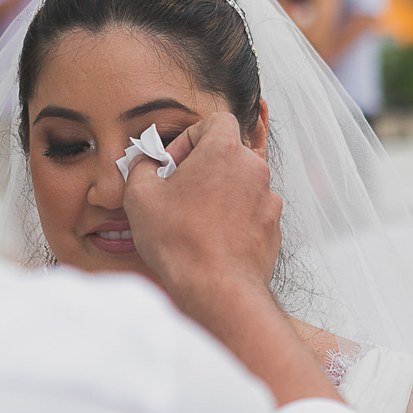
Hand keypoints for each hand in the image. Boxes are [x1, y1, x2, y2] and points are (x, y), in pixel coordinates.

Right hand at [123, 113, 282, 325]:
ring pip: (240, 184)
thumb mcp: (140, 196)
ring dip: (218, 195)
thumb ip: (141, 167)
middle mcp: (254, 170)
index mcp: (225, 151)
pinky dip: (232, 219)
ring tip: (193, 221)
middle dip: (202, 168)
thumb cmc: (180, 242)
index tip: (173, 165)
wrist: (218, 290)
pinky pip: (250, 212)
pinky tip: (211, 240)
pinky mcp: (272, 228)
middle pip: (228, 153)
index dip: (189, 139)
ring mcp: (269, 200)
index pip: (215, 121)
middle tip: (178, 193)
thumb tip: (146, 164)